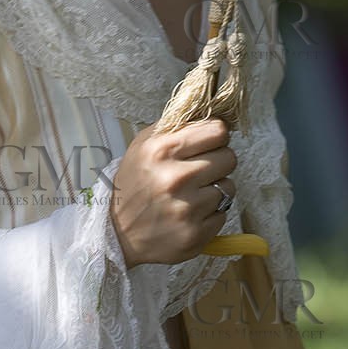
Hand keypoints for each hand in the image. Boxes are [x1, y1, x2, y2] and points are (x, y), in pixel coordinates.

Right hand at [110, 118, 236, 267]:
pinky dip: (211, 214)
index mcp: (162, 150)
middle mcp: (176, 178)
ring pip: (229, 187)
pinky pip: (223, 214)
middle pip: (229, 158)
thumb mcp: (143, 146)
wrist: (118, 234)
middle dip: (218, 163)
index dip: (216, 137)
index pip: (218, 131)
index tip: (208, 145)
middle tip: (201, 172)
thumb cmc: (134, 185)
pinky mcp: (195, 233)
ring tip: (193, 195)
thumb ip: (176, 127)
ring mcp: (187, 208)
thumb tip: (211, 114)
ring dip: (215, 190)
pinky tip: (191, 214)